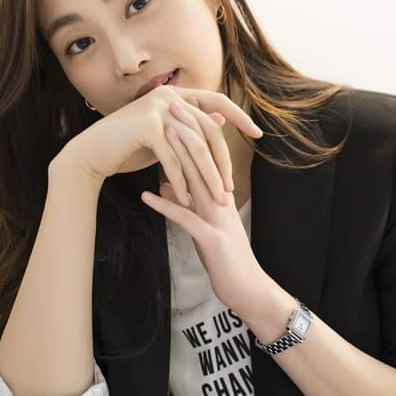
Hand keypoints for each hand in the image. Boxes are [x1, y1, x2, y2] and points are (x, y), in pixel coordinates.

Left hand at [140, 96, 266, 311]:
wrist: (249, 290)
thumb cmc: (226, 260)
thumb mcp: (205, 227)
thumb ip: (187, 203)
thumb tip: (165, 182)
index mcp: (219, 197)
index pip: (205, 158)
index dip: (191, 132)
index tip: (177, 108)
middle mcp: (220, 202)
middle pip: (202, 160)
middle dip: (185, 131)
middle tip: (170, 105)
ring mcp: (217, 220)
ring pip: (196, 181)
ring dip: (178, 157)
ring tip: (161, 134)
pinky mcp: (211, 241)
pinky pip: (186, 219)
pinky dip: (165, 206)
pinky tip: (146, 195)